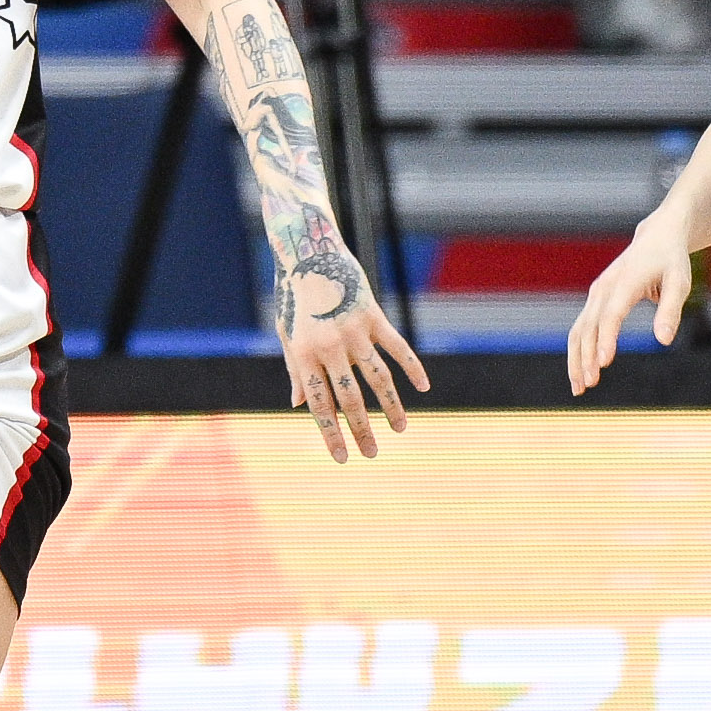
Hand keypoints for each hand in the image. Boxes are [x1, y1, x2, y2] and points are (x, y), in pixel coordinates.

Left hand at [279, 243, 424, 462]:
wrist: (308, 252)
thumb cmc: (293, 297)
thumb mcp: (286, 334)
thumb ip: (295, 370)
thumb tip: (299, 406)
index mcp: (304, 356)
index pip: (320, 405)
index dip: (332, 433)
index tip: (343, 458)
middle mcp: (329, 348)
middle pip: (350, 398)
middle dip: (362, 430)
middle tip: (373, 454)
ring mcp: (353, 332)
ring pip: (378, 378)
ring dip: (391, 407)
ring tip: (400, 429)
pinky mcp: (372, 316)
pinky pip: (397, 348)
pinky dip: (412, 368)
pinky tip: (423, 388)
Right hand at [566, 216, 695, 393]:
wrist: (656, 237)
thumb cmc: (672, 261)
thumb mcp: (680, 283)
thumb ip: (671, 311)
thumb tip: (664, 341)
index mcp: (625, 283)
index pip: (611, 315)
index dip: (606, 338)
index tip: (604, 363)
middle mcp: (603, 289)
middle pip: (587, 327)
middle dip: (585, 357)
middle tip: (589, 385)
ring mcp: (596, 295)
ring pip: (578, 331)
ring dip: (576, 359)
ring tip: (580, 388)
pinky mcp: (595, 301)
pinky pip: (581, 329)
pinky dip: (578, 351)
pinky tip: (582, 372)